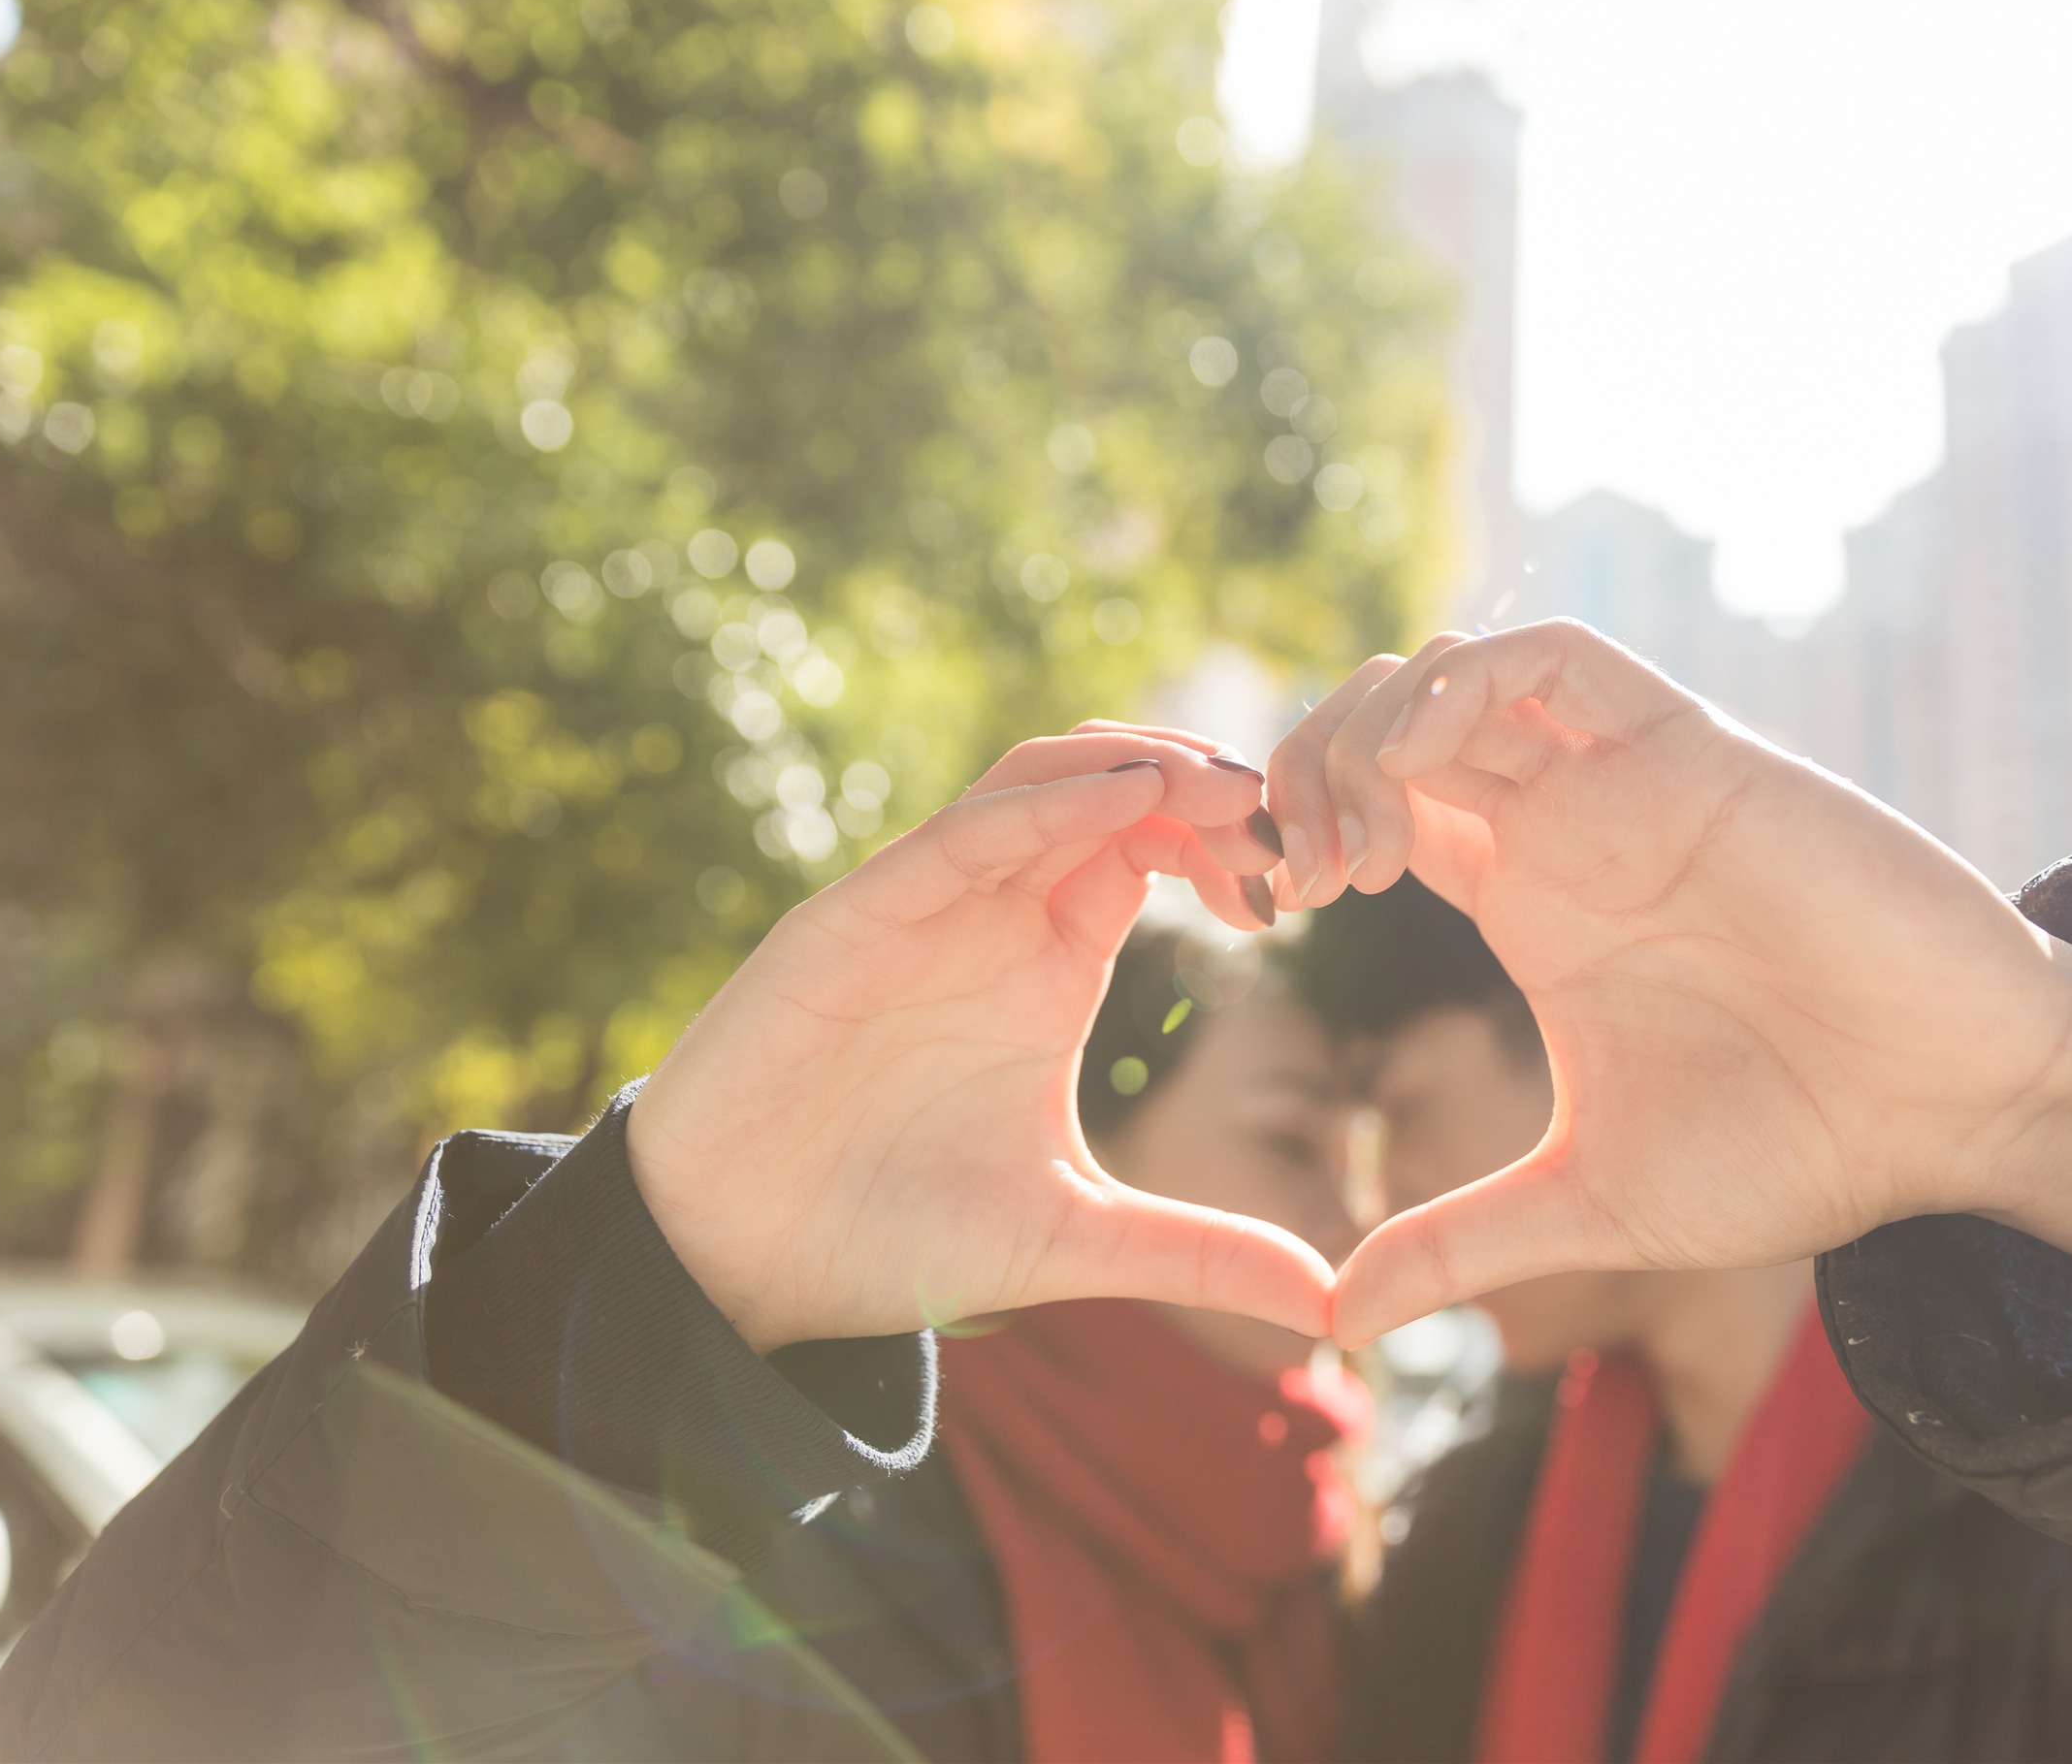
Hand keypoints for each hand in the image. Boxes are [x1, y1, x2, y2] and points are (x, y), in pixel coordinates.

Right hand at [630, 728, 1323, 1351]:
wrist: (735, 1268)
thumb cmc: (891, 1237)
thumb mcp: (1076, 1240)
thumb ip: (1199, 1254)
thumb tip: (1335, 1308)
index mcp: (1049, 961)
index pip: (1157, 847)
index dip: (1236, 841)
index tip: (1308, 887)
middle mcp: (992, 915)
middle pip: (1113, 786)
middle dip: (1209, 780)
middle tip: (1292, 814)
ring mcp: (923, 908)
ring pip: (1040, 779)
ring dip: (1138, 762)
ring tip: (1227, 784)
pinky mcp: (853, 920)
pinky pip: (958, 834)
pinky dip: (1045, 804)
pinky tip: (1126, 798)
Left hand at [1269, 623, 2071, 1345]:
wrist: (1955, 1112)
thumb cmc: (1799, 1147)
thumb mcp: (1590, 1204)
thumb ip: (1460, 1247)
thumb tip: (1332, 1322)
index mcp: (1527, 901)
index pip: (1372, 810)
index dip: (1295, 833)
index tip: (1261, 915)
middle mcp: (1564, 826)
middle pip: (1388, 725)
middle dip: (1306, 770)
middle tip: (1291, 877)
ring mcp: (1623, 782)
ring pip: (1454, 672)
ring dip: (1370, 728)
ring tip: (1353, 844)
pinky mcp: (1692, 753)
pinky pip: (1554, 658)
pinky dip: (1466, 685)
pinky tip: (1424, 772)